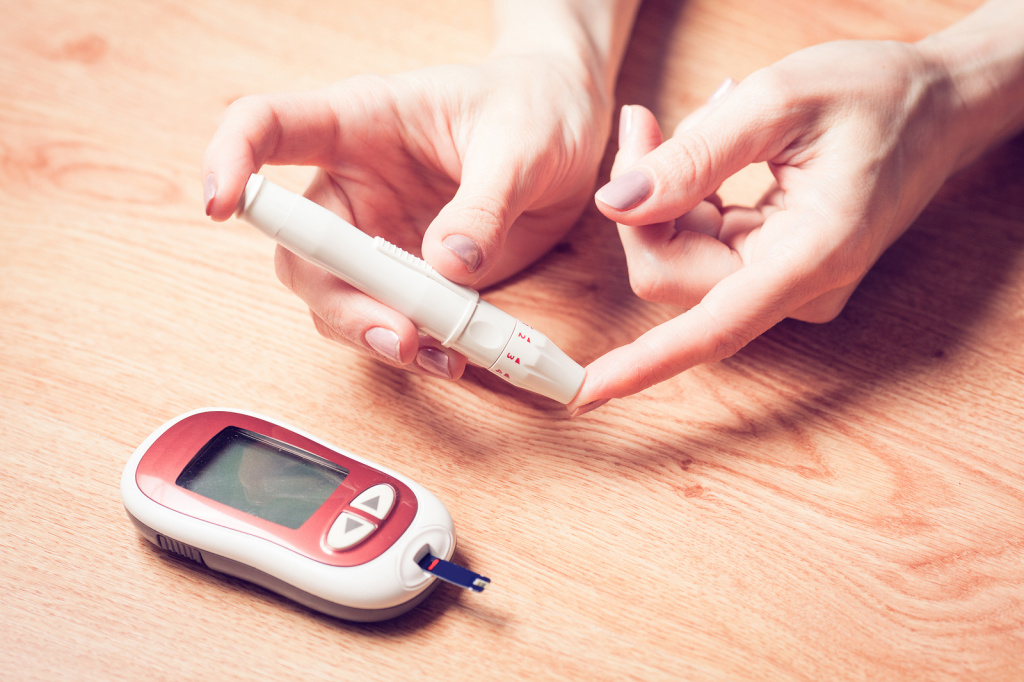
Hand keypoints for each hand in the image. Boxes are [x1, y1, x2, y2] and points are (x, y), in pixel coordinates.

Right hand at [202, 55, 612, 380]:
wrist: (570, 128)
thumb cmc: (535, 106)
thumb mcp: (520, 144)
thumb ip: (484, 204)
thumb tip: (449, 268)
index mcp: (360, 122)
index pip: (265, 126)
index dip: (230, 161)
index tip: (221, 205)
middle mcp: (355, 185)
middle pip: (301, 250)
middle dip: (338, 300)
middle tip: (396, 332)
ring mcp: (380, 235)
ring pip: (338, 299)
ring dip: (376, 334)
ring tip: (436, 354)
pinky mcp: (413, 276)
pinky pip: (390, 319)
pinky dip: (415, 347)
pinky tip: (453, 356)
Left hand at [569, 39, 980, 413]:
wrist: (937, 106)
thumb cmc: (877, 95)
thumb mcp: (779, 102)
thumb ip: (691, 157)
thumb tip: (615, 204)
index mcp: (810, 259)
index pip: (710, 330)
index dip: (642, 363)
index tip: (587, 391)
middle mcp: (797, 289)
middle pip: (671, 272)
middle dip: (642, 201)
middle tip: (645, 120)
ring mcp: (785, 284)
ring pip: (678, 256)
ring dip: (667, 190)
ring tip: (709, 115)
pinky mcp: (773, 269)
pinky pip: (699, 245)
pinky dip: (689, 196)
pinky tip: (720, 142)